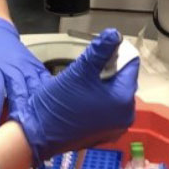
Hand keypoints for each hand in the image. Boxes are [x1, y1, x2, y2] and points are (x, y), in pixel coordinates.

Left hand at [0, 13, 51, 132]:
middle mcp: (14, 67)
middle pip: (21, 93)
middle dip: (21, 115)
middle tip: (20, 138)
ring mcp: (29, 68)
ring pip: (38, 91)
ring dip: (39, 111)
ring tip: (39, 133)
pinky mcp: (39, 70)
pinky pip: (48, 87)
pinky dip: (52, 103)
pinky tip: (54, 120)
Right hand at [9, 28, 138, 164]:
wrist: (37, 134)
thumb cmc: (58, 104)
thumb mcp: (80, 71)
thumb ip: (100, 50)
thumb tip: (113, 34)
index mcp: (123, 101)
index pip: (131, 66)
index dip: (117, 53)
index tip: (101, 49)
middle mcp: (124, 117)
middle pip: (124, 81)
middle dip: (108, 70)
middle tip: (87, 67)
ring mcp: (114, 128)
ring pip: (114, 94)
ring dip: (102, 84)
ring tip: (82, 82)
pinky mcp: (103, 134)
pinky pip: (108, 109)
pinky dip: (98, 99)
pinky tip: (81, 97)